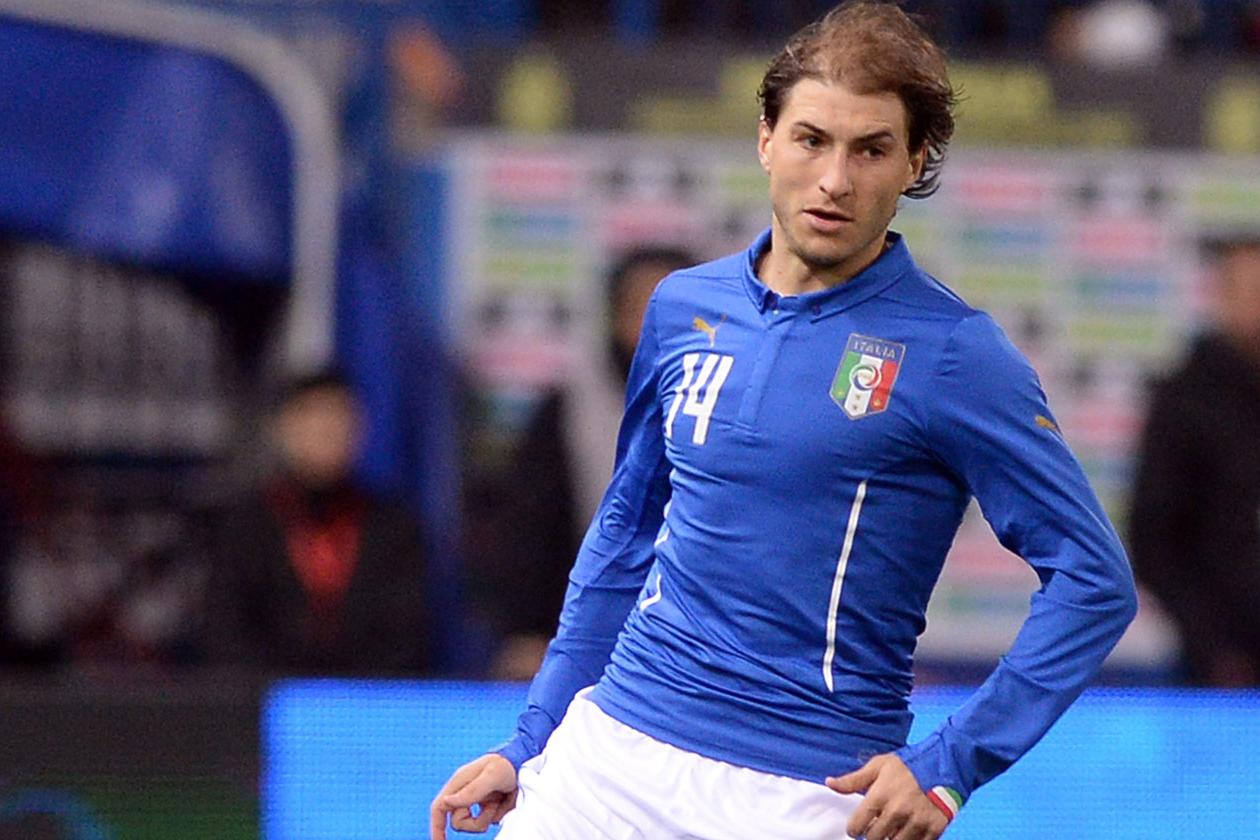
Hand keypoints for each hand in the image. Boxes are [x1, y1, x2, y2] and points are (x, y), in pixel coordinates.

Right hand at [429, 753, 517, 838]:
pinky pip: (487, 821)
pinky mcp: (488, 805)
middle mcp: (465, 792)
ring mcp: (476, 799)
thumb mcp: (491, 776)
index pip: (439, 808)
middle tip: (493, 808)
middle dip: (475, 822)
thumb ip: (471, 791)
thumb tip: (446, 802)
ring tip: (500, 801)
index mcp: (459, 783)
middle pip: (458, 821)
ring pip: (474, 824)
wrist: (526, 762)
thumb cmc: (508, 764)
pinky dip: (497, 815)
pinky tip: (505, 801)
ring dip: (488, 817)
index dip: (436, 826)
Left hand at [826, 754, 949, 839]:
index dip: (854, 828)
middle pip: (873, 839)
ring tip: (891, 827)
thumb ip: (853, 780)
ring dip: (890, 838)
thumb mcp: (878, 766)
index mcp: (879, 796)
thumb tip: (830, 783)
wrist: (945, 765)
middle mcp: (896, 812)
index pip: (856, 827)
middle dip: (872, 833)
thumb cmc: (908, 765)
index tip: (858, 826)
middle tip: (876, 825)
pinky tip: (907, 830)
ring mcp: (915, 823)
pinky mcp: (933, 830)